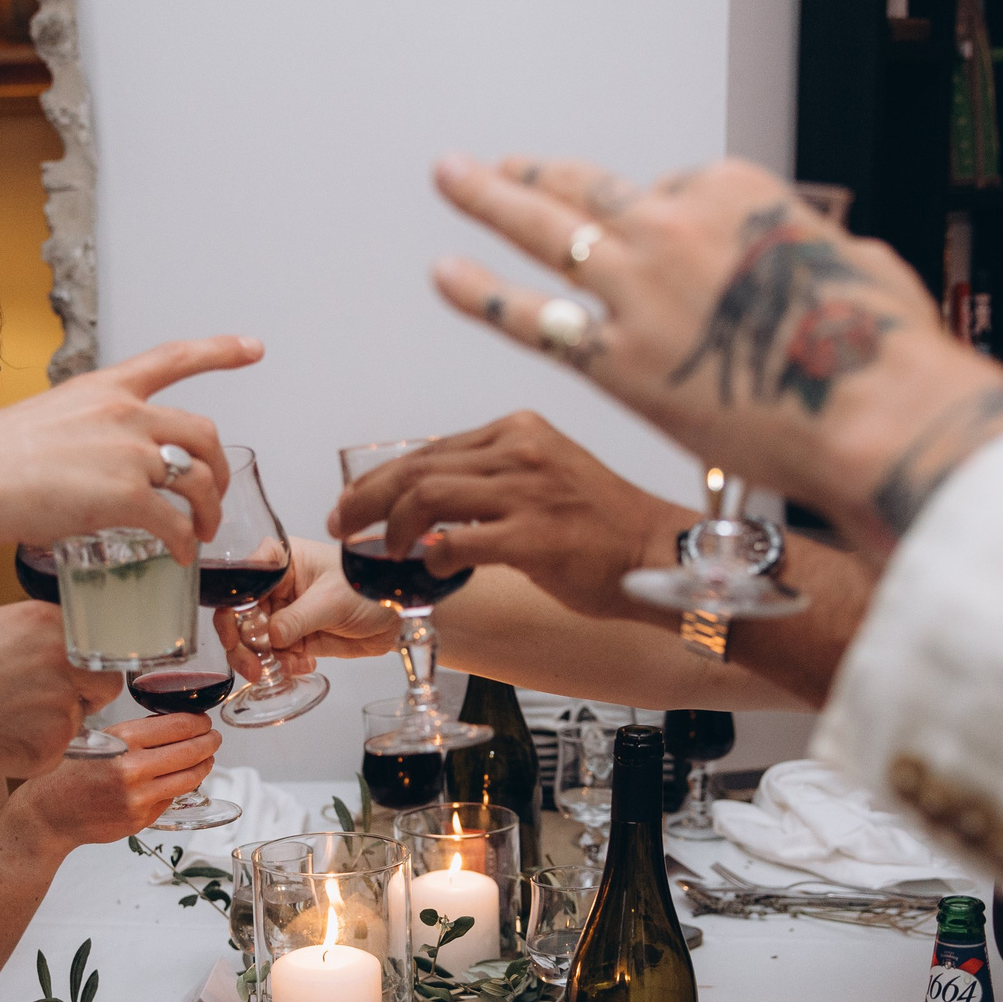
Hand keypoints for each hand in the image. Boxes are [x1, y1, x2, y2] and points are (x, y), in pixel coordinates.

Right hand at [0, 337, 261, 569]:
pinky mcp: (128, 495)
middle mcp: (125, 412)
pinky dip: (183, 543)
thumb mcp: (42, 424)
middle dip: (218, 467)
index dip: (220, 352)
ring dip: (208, 511)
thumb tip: (84, 471)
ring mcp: (130, 452)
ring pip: (198, 480)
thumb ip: (79, 437)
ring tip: (201, 533)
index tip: (253, 348)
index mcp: (102, 388)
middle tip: (214, 493)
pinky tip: (177, 557)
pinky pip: (176, 523)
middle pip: (202, 432)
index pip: (173, 358)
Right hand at [0, 601, 120, 777]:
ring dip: (52, 726)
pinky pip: (60, 750)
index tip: (74, 676)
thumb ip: (42, 636)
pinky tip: (1, 738)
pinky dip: (37, 751)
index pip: (101, 646)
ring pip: (78, 720)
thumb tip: (73, 649)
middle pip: (106, 684)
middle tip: (44, 704)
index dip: (86, 666)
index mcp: (49, 623)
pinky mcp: (53, 743)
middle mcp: (62, 659)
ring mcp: (60, 703)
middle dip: (85, 697)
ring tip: (3, 718)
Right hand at [13, 713, 221, 848]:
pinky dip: (179, 787)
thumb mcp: (102, 739)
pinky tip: (176, 780)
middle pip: (192, 751)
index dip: (200, 722)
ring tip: (206, 758)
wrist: (49, 813)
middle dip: (209, 742)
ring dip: (204, 766)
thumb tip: (179, 724)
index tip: (204, 720)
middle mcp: (133, 768)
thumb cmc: (72, 772)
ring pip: (189, 778)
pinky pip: (171, 799)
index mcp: (123, 739)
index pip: (180, 725)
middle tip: (214, 738)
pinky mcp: (140, 819)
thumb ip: (139, 732)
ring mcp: (139, 797)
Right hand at [215, 542, 400, 678]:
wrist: (398, 613)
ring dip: (260, 661)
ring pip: (252, 641)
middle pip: (238, 616)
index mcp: (280, 561)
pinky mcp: (295, 637)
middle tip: (253, 666)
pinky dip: (282, 666)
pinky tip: (303, 664)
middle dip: (241, 644)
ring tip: (280, 668)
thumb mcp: (333, 600)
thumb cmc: (370, 587)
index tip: (239, 631)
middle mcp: (275, 586)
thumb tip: (267, 637)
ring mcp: (283, 613)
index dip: (233, 607)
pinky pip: (274, 656)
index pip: (242, 580)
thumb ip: (297, 619)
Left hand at [323, 411, 693, 619]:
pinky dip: (431, 557)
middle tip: (342, 525)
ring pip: (426, 496)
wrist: (659, 552)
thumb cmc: (604, 526)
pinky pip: (458, 541)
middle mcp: (520, 449)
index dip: (381, 478)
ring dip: (391, 528)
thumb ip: (492, 480)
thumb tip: (430, 505)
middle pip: (417, 467)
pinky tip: (428, 571)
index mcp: (519, 430)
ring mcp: (527, 491)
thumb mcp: (546, 476)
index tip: (354, 502)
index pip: (431, 448)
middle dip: (367, 499)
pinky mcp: (534, 536)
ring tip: (383, 553)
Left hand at [426, 154, 1002, 547]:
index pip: (680, 192)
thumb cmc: (888, 351)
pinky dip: (482, 293)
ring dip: (490, 200)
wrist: (875, 410)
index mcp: (740, 192)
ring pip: (547, 230)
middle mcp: (677, 224)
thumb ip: (829, 256)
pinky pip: (532, 319)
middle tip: (492, 165)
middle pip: (590, 188)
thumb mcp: (867, 271)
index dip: (669, 227)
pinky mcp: (618, 360)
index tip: (671, 254)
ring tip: (450, 177)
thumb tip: (841, 259)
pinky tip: (446, 274)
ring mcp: (639, 288)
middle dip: (537, 175)